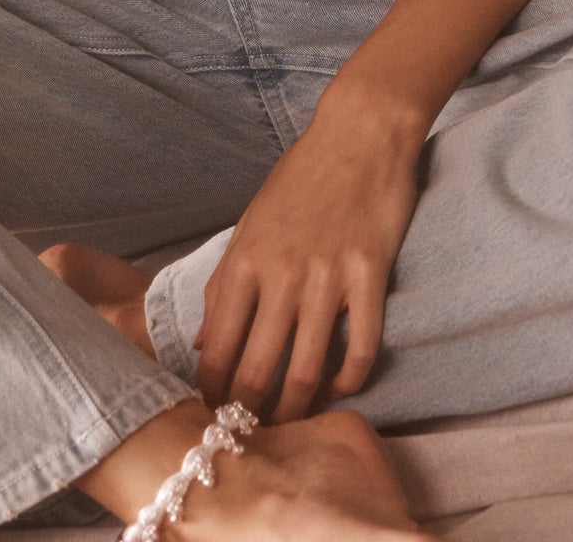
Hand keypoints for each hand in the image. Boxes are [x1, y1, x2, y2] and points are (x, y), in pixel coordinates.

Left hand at [193, 95, 421, 423]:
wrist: (358, 134)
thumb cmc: (299, 179)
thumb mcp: (249, 225)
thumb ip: (226, 284)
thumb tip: (203, 341)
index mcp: (244, 260)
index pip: (216, 347)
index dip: (211, 393)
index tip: (212, 417)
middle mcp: (280, 274)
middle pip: (256, 370)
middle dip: (249, 414)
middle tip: (251, 438)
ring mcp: (327, 277)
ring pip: (306, 372)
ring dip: (297, 409)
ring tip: (291, 427)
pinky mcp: (369, 277)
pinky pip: (360, 349)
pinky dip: (349, 381)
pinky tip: (340, 389)